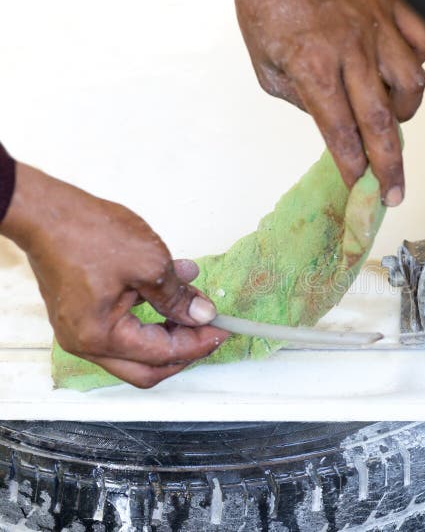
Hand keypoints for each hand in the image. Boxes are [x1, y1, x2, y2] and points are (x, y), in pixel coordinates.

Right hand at [0, 164, 228, 387]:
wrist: (46, 212)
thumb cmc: (86, 233)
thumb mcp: (150, 264)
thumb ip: (178, 296)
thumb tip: (201, 314)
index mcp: (101, 336)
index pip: (163, 354)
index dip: (198, 343)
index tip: (223, 329)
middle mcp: (85, 343)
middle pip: (147, 368)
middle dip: (183, 350)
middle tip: (209, 331)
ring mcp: (79, 331)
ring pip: (135, 351)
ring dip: (168, 331)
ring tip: (194, 304)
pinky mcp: (80, 315)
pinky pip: (122, 329)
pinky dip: (150, 317)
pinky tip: (170, 291)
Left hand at [235, 0, 424, 205]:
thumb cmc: (268, 4)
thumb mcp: (265, 61)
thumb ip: (298, 96)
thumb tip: (329, 119)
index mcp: (313, 67)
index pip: (340, 132)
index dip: (353, 167)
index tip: (362, 190)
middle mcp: (352, 51)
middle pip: (380, 121)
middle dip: (389, 165)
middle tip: (395, 192)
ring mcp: (378, 27)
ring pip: (410, 82)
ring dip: (404, 110)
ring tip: (392, 117)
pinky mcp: (393, 6)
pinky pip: (422, 41)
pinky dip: (417, 61)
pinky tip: (401, 68)